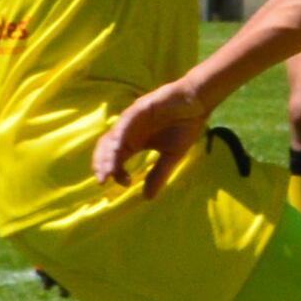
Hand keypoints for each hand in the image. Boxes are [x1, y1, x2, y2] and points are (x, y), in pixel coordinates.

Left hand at [93, 78, 215, 199]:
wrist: (198, 103)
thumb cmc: (185, 125)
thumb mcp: (172, 155)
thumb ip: (158, 174)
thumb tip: (147, 198)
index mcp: (134, 142)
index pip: (116, 159)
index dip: (115, 172)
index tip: (126, 184)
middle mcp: (129, 131)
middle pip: (107, 149)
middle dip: (102, 165)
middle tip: (102, 181)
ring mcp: (132, 119)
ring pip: (112, 137)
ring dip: (107, 154)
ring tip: (107, 169)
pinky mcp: (139, 108)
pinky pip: (125, 123)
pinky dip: (119, 136)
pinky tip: (118, 148)